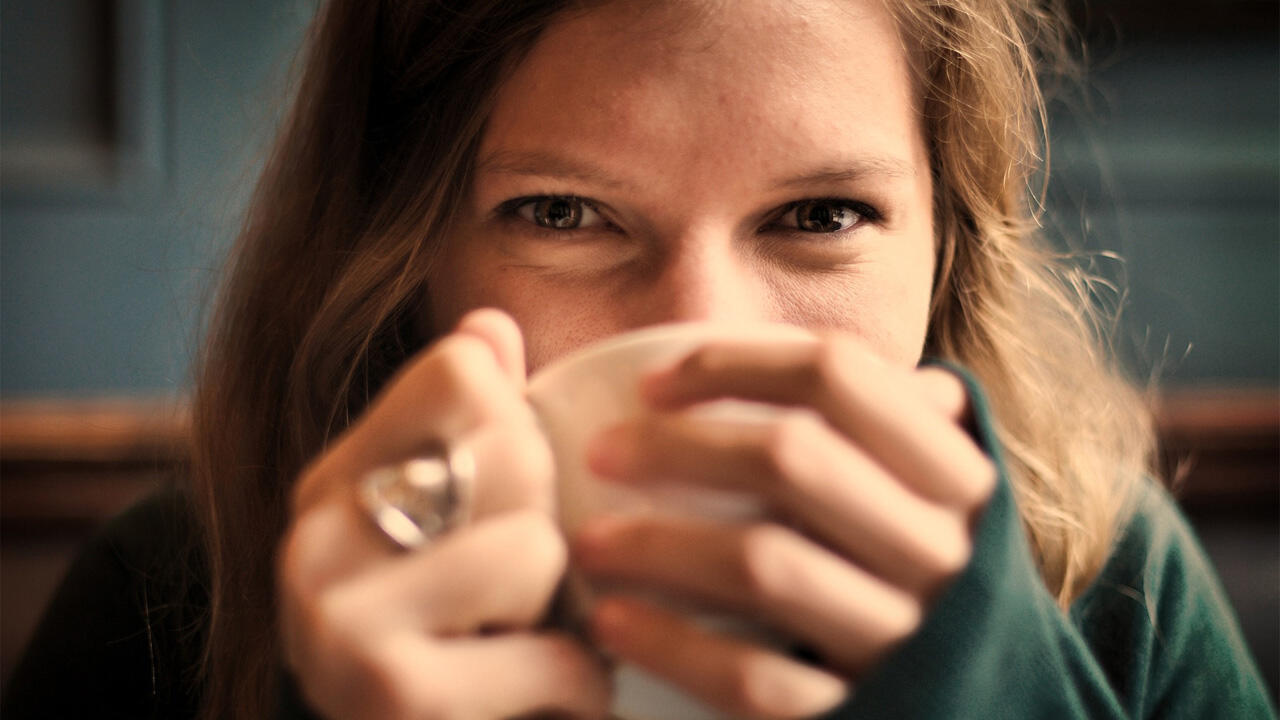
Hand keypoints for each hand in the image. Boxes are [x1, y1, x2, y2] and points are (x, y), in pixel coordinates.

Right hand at [278, 309, 610, 719]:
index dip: (521, 429)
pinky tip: (545, 697)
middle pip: (513, 449)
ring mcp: (340, 619)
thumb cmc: (440, 644)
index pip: (462, 370)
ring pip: (534, 547)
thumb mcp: (445, 527)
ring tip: (520, 642)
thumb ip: (470, 427)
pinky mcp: (392, 698)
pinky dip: (578, 685)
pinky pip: (553, 654)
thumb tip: (492, 322)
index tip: (508, 502)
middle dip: (547, 525)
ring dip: (561, 611)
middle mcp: (315, 536)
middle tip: (521, 590)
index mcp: (331, 479)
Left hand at [575, 334, 996, 718]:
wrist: (986, 714)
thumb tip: (827, 362)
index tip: (650, 384)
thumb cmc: (923, 583)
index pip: (839, 375)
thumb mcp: (931, 499)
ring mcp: (905, 639)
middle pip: (791, 459)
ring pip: (764, 564)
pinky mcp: (857, 714)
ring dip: (656, 544)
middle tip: (600, 453)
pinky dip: (672, 645)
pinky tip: (613, 622)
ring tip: (588, 544)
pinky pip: (754, 677)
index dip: (734, 363)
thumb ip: (891, 430)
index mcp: (956, 477)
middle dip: (674, 446)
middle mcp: (940, 550)